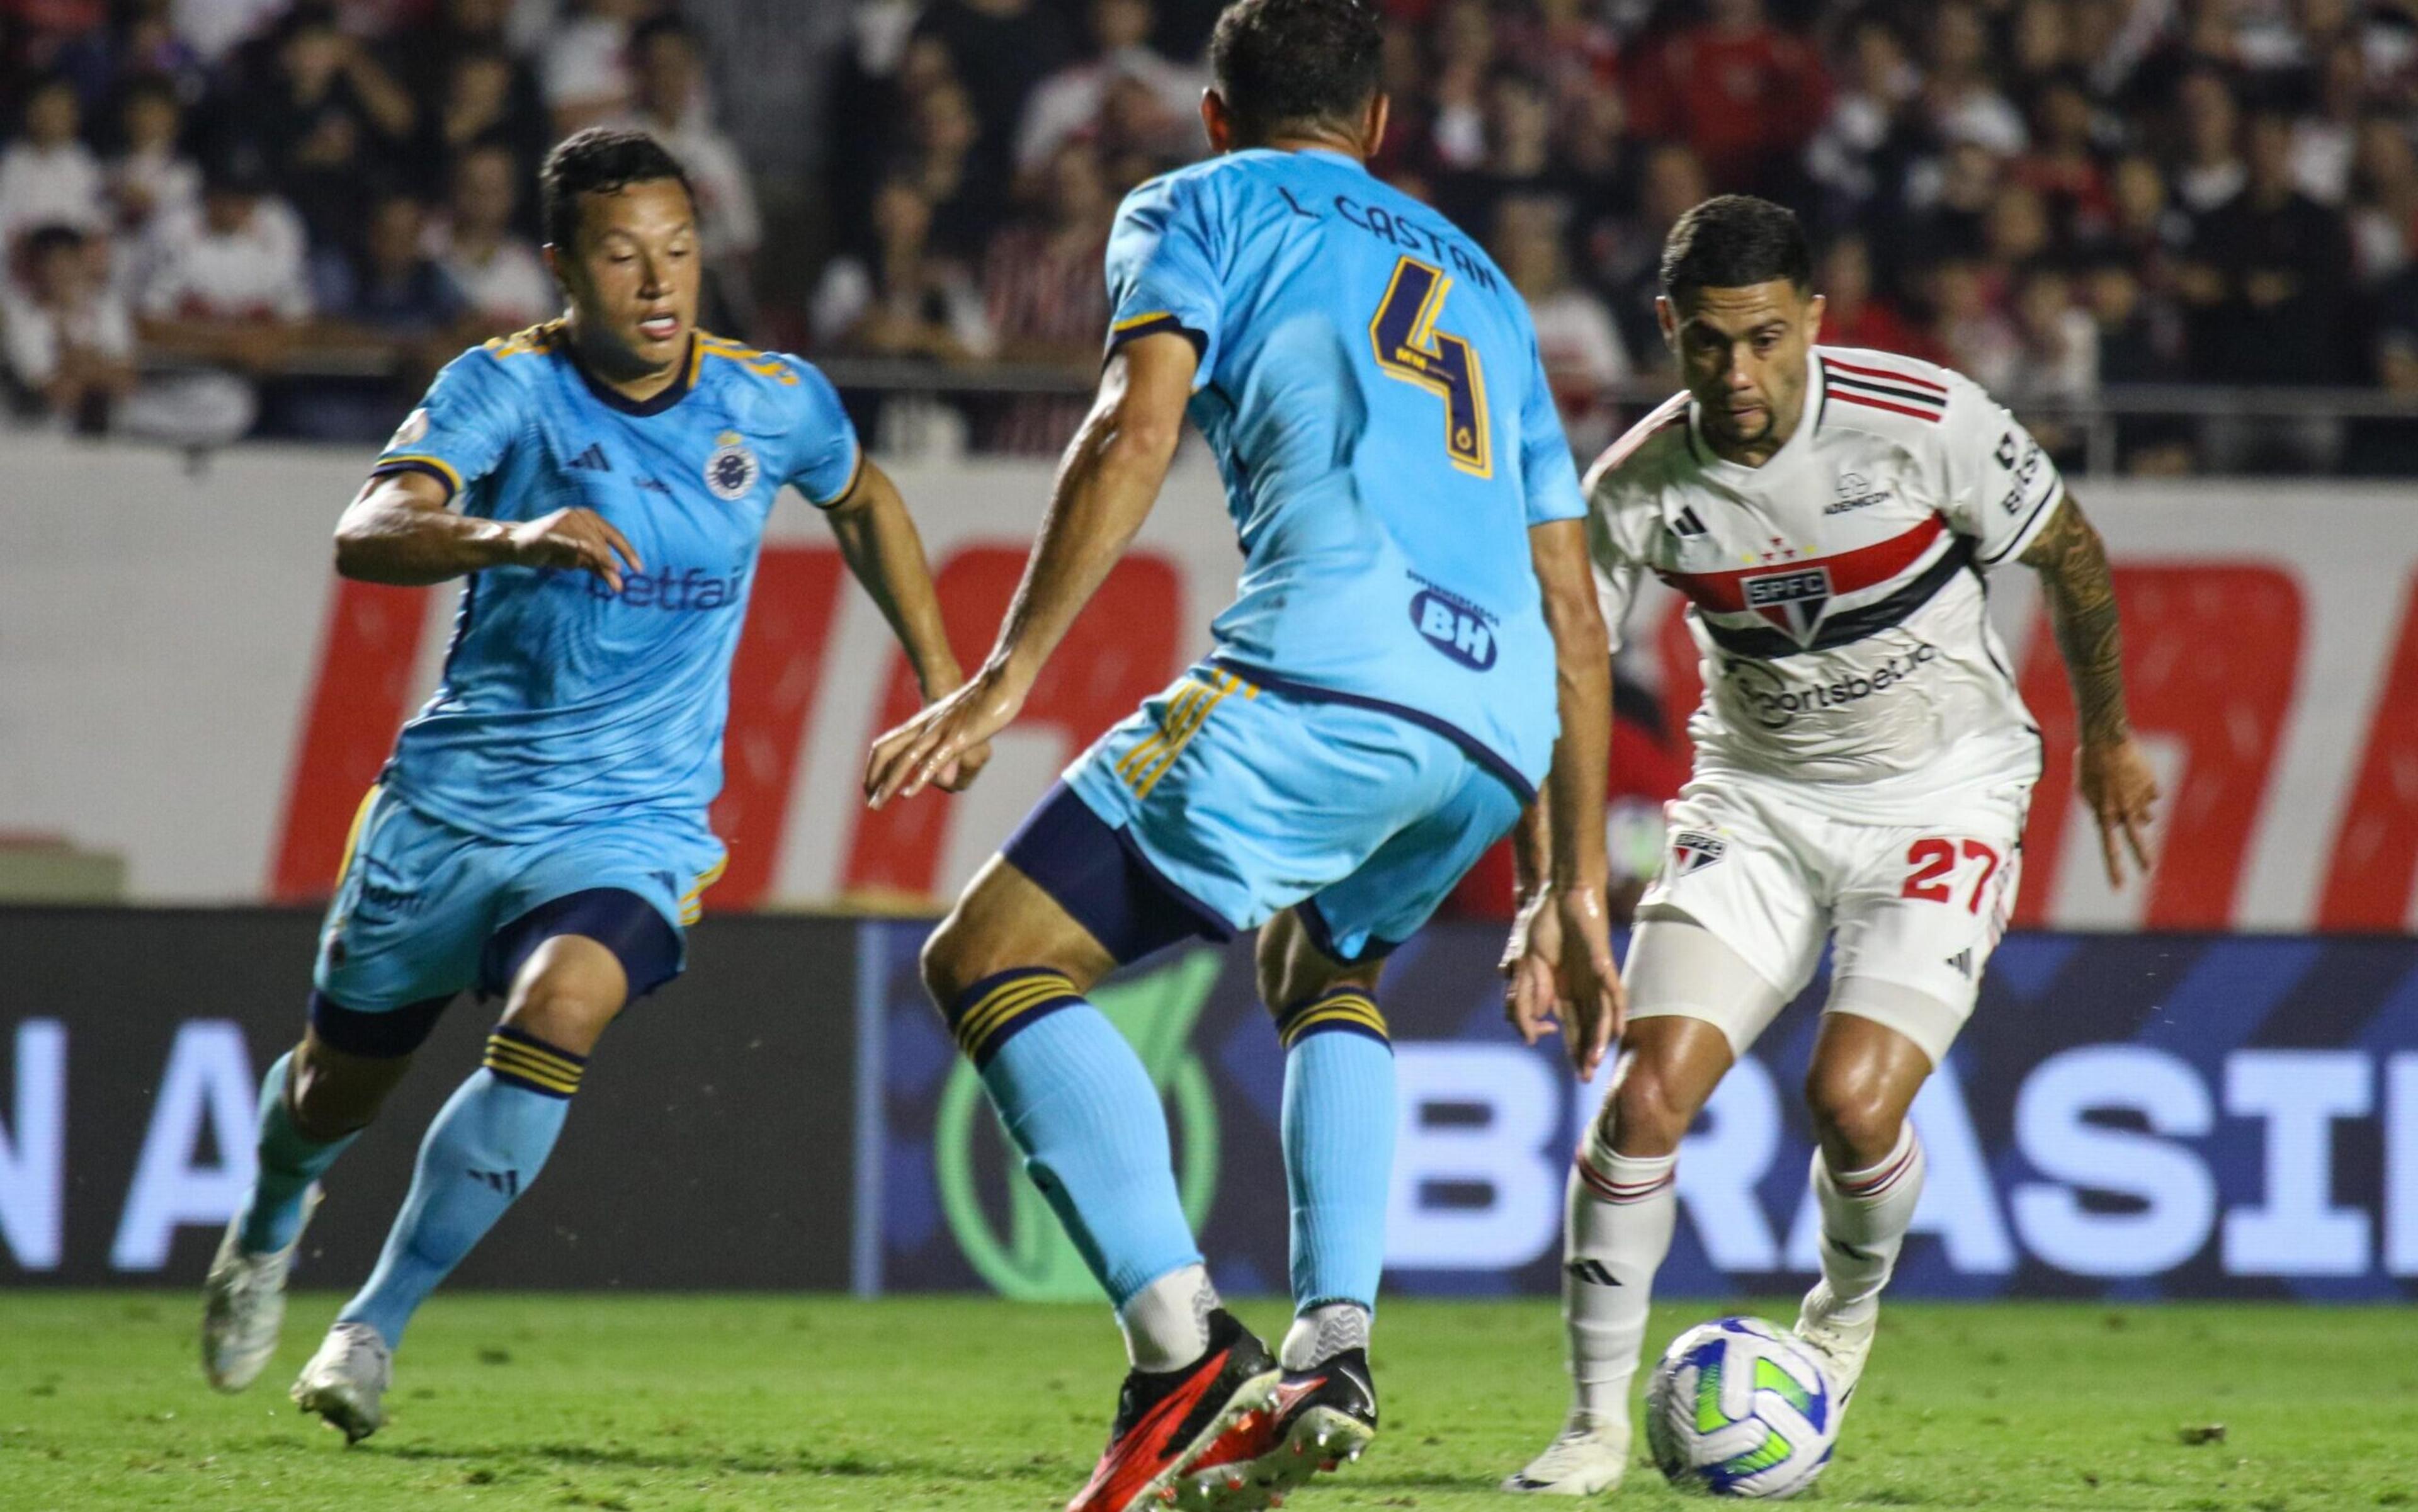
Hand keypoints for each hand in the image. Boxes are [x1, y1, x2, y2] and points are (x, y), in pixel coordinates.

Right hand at [502, 507, 640, 591]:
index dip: (628, 551)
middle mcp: (579, 516)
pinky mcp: (550, 534)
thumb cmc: (551, 549)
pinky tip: (591, 555)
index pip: (614, 534)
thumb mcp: (579, 559)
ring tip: (614, 576)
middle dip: (615, 560)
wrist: (517, 545)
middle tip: (623, 583)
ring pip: (589, 542)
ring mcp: (564, 523)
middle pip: (604, 539)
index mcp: (589, 518)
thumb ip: (598, 567)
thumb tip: (619, 583)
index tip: (639, 569)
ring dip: (602, 560)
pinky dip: (581, 548)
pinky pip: (569, 542)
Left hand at [865, 664, 1025, 806]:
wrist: (997, 682)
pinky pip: (933, 760)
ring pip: (905, 760)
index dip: (874, 768)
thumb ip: (951, 759)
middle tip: (870, 802)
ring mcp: (938, 733)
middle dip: (874, 778)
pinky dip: (919, 778)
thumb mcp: (961, 733)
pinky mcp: (956, 739)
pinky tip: (908, 793)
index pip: (886, 747)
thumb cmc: (981, 704)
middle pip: (887, 752)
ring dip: (888, 783)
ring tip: (877, 804)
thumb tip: (947, 783)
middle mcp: (923, 728)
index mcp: (921, 725)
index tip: (870, 790)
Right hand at [1502, 884, 1625, 1080]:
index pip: (1570, 1028)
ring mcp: (1594, 978)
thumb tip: (1531, 1036)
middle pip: (1588, 1028)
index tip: (1574, 1071)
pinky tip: (1615, 1032)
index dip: (1573, 1050)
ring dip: (1597, 1039)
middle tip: (1586, 1078)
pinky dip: (1613, 1013)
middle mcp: (1581, 990)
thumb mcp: (1522, 969)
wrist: (1555, 895)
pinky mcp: (1602, 964)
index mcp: (1562, 992)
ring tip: (1594, 1061)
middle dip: (1586, 1053)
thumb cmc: (1540, 928)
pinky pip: (1612, 992)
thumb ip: (1523, 1002)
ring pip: (1600, 1016)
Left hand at [2076, 735, 2158, 887]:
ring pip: (2146, 814)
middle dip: (2143, 856)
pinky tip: (2134, 773)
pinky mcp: (2153, 785)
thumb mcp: (2085, 790)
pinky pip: (2152, 794)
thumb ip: (2099, 809)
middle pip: (2136, 839)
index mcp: (2104, 813)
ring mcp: (2141, 798)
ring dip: (2138, 807)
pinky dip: (2145, 788)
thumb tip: (2118, 821)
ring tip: (2125, 787)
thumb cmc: (2089, 764)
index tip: (2119, 888)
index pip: (2109, 848)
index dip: (2114, 869)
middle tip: (2149, 870)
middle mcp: (2125, 810)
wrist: (2106, 737)